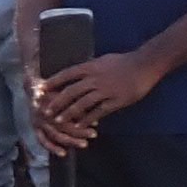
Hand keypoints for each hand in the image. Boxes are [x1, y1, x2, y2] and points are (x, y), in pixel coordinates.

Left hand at [33, 49, 152, 154]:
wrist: (145, 65)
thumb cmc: (124, 61)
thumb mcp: (102, 60)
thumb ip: (89, 68)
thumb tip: (76, 72)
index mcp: (91, 67)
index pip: (67, 74)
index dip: (53, 82)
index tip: (41, 89)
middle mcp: (95, 78)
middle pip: (71, 91)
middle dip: (56, 102)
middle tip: (45, 110)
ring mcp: (105, 90)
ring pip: (82, 103)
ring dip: (68, 113)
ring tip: (58, 121)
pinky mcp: (116, 101)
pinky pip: (98, 112)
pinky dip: (87, 119)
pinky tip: (80, 126)